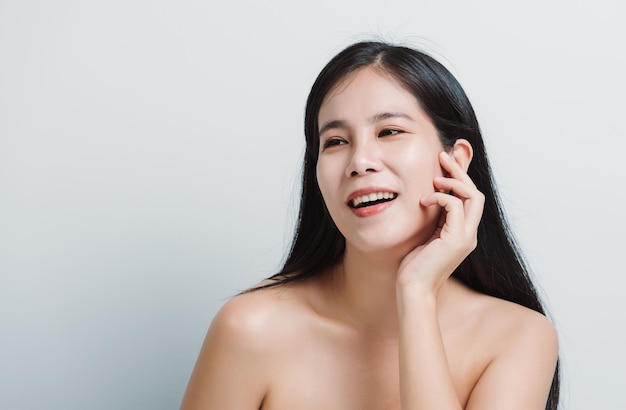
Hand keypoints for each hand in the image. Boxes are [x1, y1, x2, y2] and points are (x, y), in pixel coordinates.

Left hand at [396, 150, 484, 293]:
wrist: (413, 289)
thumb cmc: (414, 266)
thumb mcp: (424, 235)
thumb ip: (432, 218)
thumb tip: (427, 198)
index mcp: (462, 232)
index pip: (469, 198)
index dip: (460, 177)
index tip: (445, 160)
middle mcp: (469, 234)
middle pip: (476, 193)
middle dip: (460, 171)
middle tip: (442, 156)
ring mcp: (466, 237)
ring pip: (473, 197)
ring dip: (454, 181)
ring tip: (435, 176)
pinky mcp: (457, 240)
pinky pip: (455, 206)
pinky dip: (441, 197)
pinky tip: (424, 200)